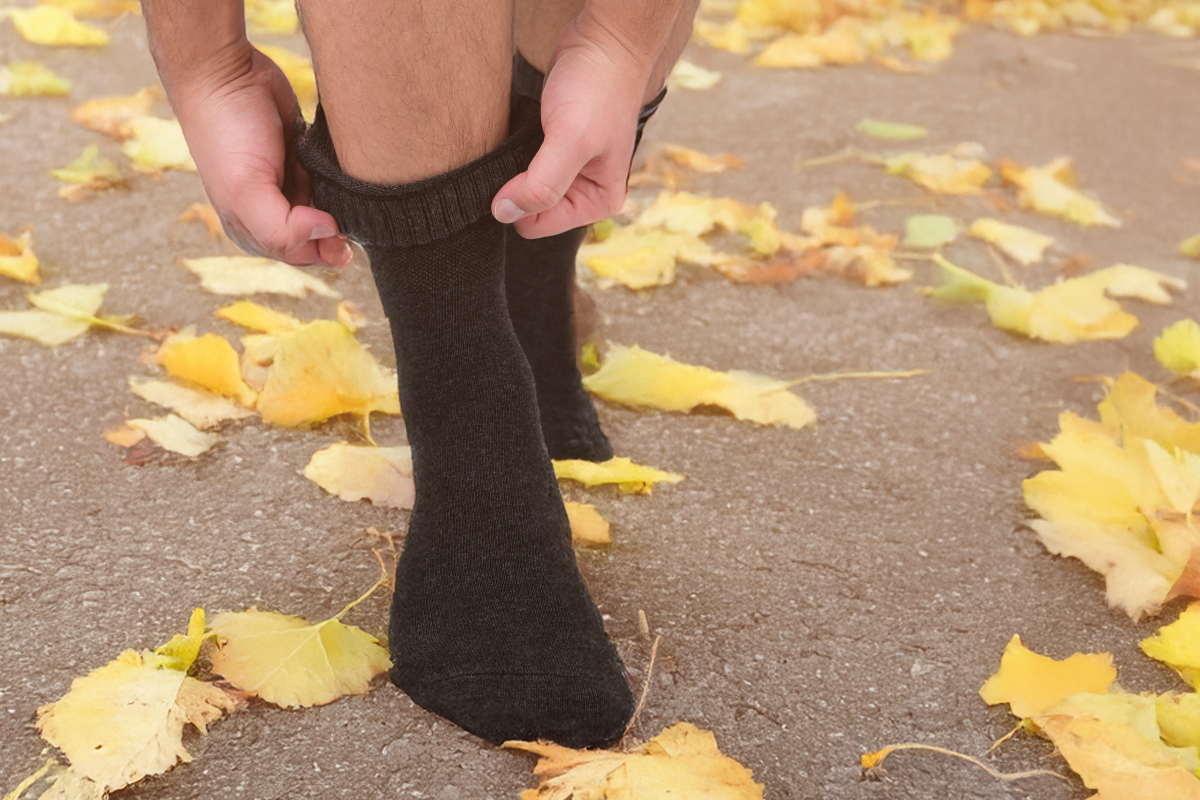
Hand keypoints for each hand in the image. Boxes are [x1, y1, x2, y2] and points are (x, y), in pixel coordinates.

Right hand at [169, 45, 350, 266]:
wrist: (227, 74)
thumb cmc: (227, 133)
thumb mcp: (246, 190)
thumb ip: (282, 229)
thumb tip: (328, 235)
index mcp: (252, 229)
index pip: (301, 256)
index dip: (323, 246)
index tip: (334, 224)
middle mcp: (273, 212)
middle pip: (321, 239)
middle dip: (337, 231)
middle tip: (348, 211)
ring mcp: (291, 186)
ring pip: (331, 212)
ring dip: (344, 208)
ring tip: (345, 189)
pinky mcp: (306, 162)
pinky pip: (334, 184)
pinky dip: (344, 184)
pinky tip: (347, 175)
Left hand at [491, 14, 657, 238]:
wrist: (604, 42)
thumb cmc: (597, 88)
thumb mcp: (570, 141)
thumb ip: (540, 185)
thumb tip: (503, 213)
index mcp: (598, 201)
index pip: (537, 225)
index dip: (520, 200)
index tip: (522, 166)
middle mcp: (584, 191)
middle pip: (529, 210)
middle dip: (518, 185)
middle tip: (526, 147)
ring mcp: (568, 170)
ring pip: (522, 189)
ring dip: (513, 169)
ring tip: (525, 136)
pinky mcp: (553, 149)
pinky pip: (522, 167)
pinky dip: (513, 153)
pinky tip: (521, 131)